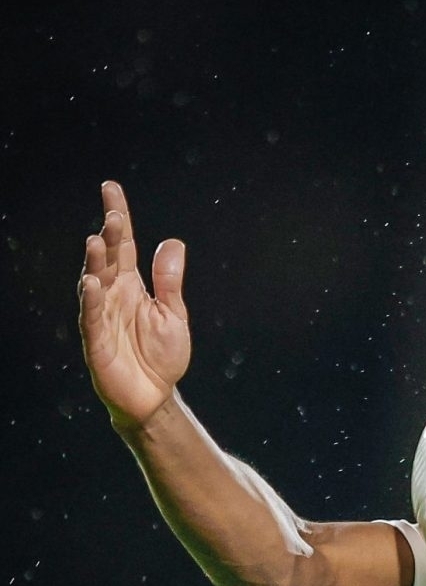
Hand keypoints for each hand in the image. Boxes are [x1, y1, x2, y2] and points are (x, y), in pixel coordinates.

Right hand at [78, 181, 190, 426]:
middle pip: (108, 260)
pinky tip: (91, 282)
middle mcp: (113, 295)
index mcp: (132, 286)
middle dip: (109, 237)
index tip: (111, 188)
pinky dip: (91, 300)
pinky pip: (91, 317)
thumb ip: (169, 281)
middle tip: (113, 215)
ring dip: (95, 264)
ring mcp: (102, 316)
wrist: (154, 397)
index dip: (118, 216)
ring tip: (97, 241)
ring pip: (95, 284)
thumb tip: (173, 243)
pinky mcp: (97, 342)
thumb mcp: (173, 315)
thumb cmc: (161, 356)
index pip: (124, 245)